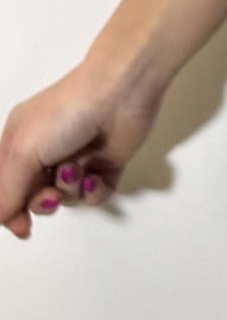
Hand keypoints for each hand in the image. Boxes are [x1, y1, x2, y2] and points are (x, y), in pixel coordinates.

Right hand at [0, 60, 162, 239]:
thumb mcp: (23, 151)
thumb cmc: (67, 112)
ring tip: (78, 169)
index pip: (6, 186)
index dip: (10, 209)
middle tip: (52, 194)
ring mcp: (77, 157)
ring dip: (70, 190)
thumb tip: (4, 219)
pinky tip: (95, 176)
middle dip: (43, 202)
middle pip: (35, 197)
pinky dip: (94, 192)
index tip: (21, 226)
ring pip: (66, 198)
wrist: (121, 92)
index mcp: (19, 142)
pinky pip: (95, 195)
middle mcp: (46, 151)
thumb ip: (7, 191)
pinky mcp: (106, 164)